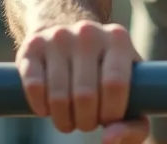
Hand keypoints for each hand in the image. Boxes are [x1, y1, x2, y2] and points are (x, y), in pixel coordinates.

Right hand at [16, 21, 148, 143]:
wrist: (70, 37)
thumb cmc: (107, 75)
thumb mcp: (130, 92)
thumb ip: (134, 125)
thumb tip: (109, 139)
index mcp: (118, 40)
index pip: (115, 84)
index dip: (110, 113)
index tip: (108, 120)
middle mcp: (88, 33)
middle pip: (85, 94)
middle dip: (86, 121)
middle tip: (86, 123)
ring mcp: (57, 37)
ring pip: (58, 95)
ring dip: (63, 120)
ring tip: (69, 119)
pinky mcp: (31, 46)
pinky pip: (34, 86)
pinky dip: (41, 107)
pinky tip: (48, 109)